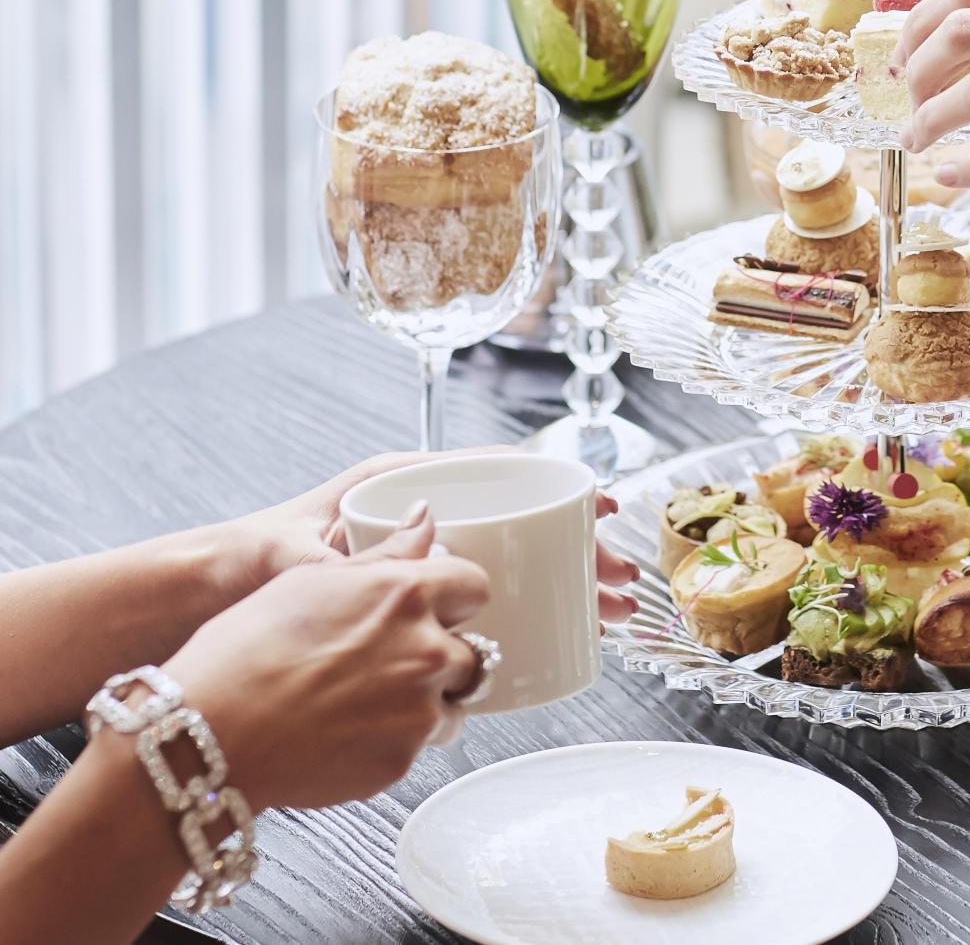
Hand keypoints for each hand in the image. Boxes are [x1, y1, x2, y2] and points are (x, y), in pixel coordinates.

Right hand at [161, 505, 489, 809]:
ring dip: (425, 702)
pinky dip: (393, 741)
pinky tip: (346, 733)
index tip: (438, 607)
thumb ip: (385, 555)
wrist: (208, 737)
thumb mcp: (310, 581)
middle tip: (386, 663)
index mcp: (406, 596)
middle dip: (438, 655)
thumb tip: (425, 522)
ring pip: (451, 704)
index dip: (455, 598)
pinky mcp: (402, 762)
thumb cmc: (244, 653)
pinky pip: (418, 746)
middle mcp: (426, 652)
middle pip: (471, 651)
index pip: (476, 587)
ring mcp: (419, 712)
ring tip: (363, 702)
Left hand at [203, 448, 639, 620]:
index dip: (556, 486)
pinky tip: (562, 634)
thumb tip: (421, 542)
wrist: (211, 597)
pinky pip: (490, 594)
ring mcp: (424, 556)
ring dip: (568, 584)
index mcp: (400, 485)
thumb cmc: (251, 562)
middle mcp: (421, 515)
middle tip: (620, 580)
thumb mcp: (303, 555)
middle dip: (579, 551)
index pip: (497, 474)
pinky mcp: (417, 595)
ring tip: (610, 611)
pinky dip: (532, 608)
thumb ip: (353, 554)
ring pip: (516, 561)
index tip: (602, 502)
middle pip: (522, 524)